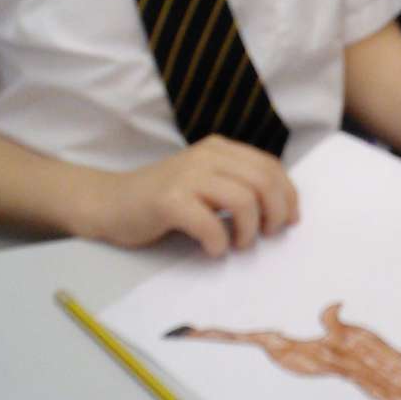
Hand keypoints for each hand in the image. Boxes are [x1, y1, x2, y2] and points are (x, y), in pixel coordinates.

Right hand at [83, 136, 297, 256]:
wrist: (110, 203)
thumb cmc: (163, 201)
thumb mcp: (206, 184)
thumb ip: (238, 186)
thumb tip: (282, 211)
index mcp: (220, 150)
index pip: (270, 167)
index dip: (288, 196)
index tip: (290, 221)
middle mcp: (206, 156)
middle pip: (264, 182)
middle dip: (276, 214)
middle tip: (266, 236)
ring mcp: (186, 176)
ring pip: (244, 200)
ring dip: (248, 231)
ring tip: (237, 244)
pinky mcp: (168, 200)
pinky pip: (209, 223)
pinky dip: (218, 242)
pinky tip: (212, 249)